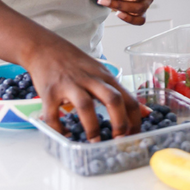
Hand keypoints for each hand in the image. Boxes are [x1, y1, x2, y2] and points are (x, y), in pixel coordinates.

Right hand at [24, 37, 140, 141]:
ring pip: (85, 106)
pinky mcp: (49, 92)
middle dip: (119, 123)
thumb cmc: (76, 63)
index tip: (134, 136)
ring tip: (94, 141)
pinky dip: (59, 129)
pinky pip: (53, 115)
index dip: (135, 120)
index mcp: (106, 77)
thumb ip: (119, 92)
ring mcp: (69, 85)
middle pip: (112, 99)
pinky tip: (65, 134)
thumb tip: (144, 112)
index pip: (129, 98)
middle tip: (118, 140)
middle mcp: (90, 80)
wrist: (45, 48)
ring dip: (92, 127)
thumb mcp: (102, 73)